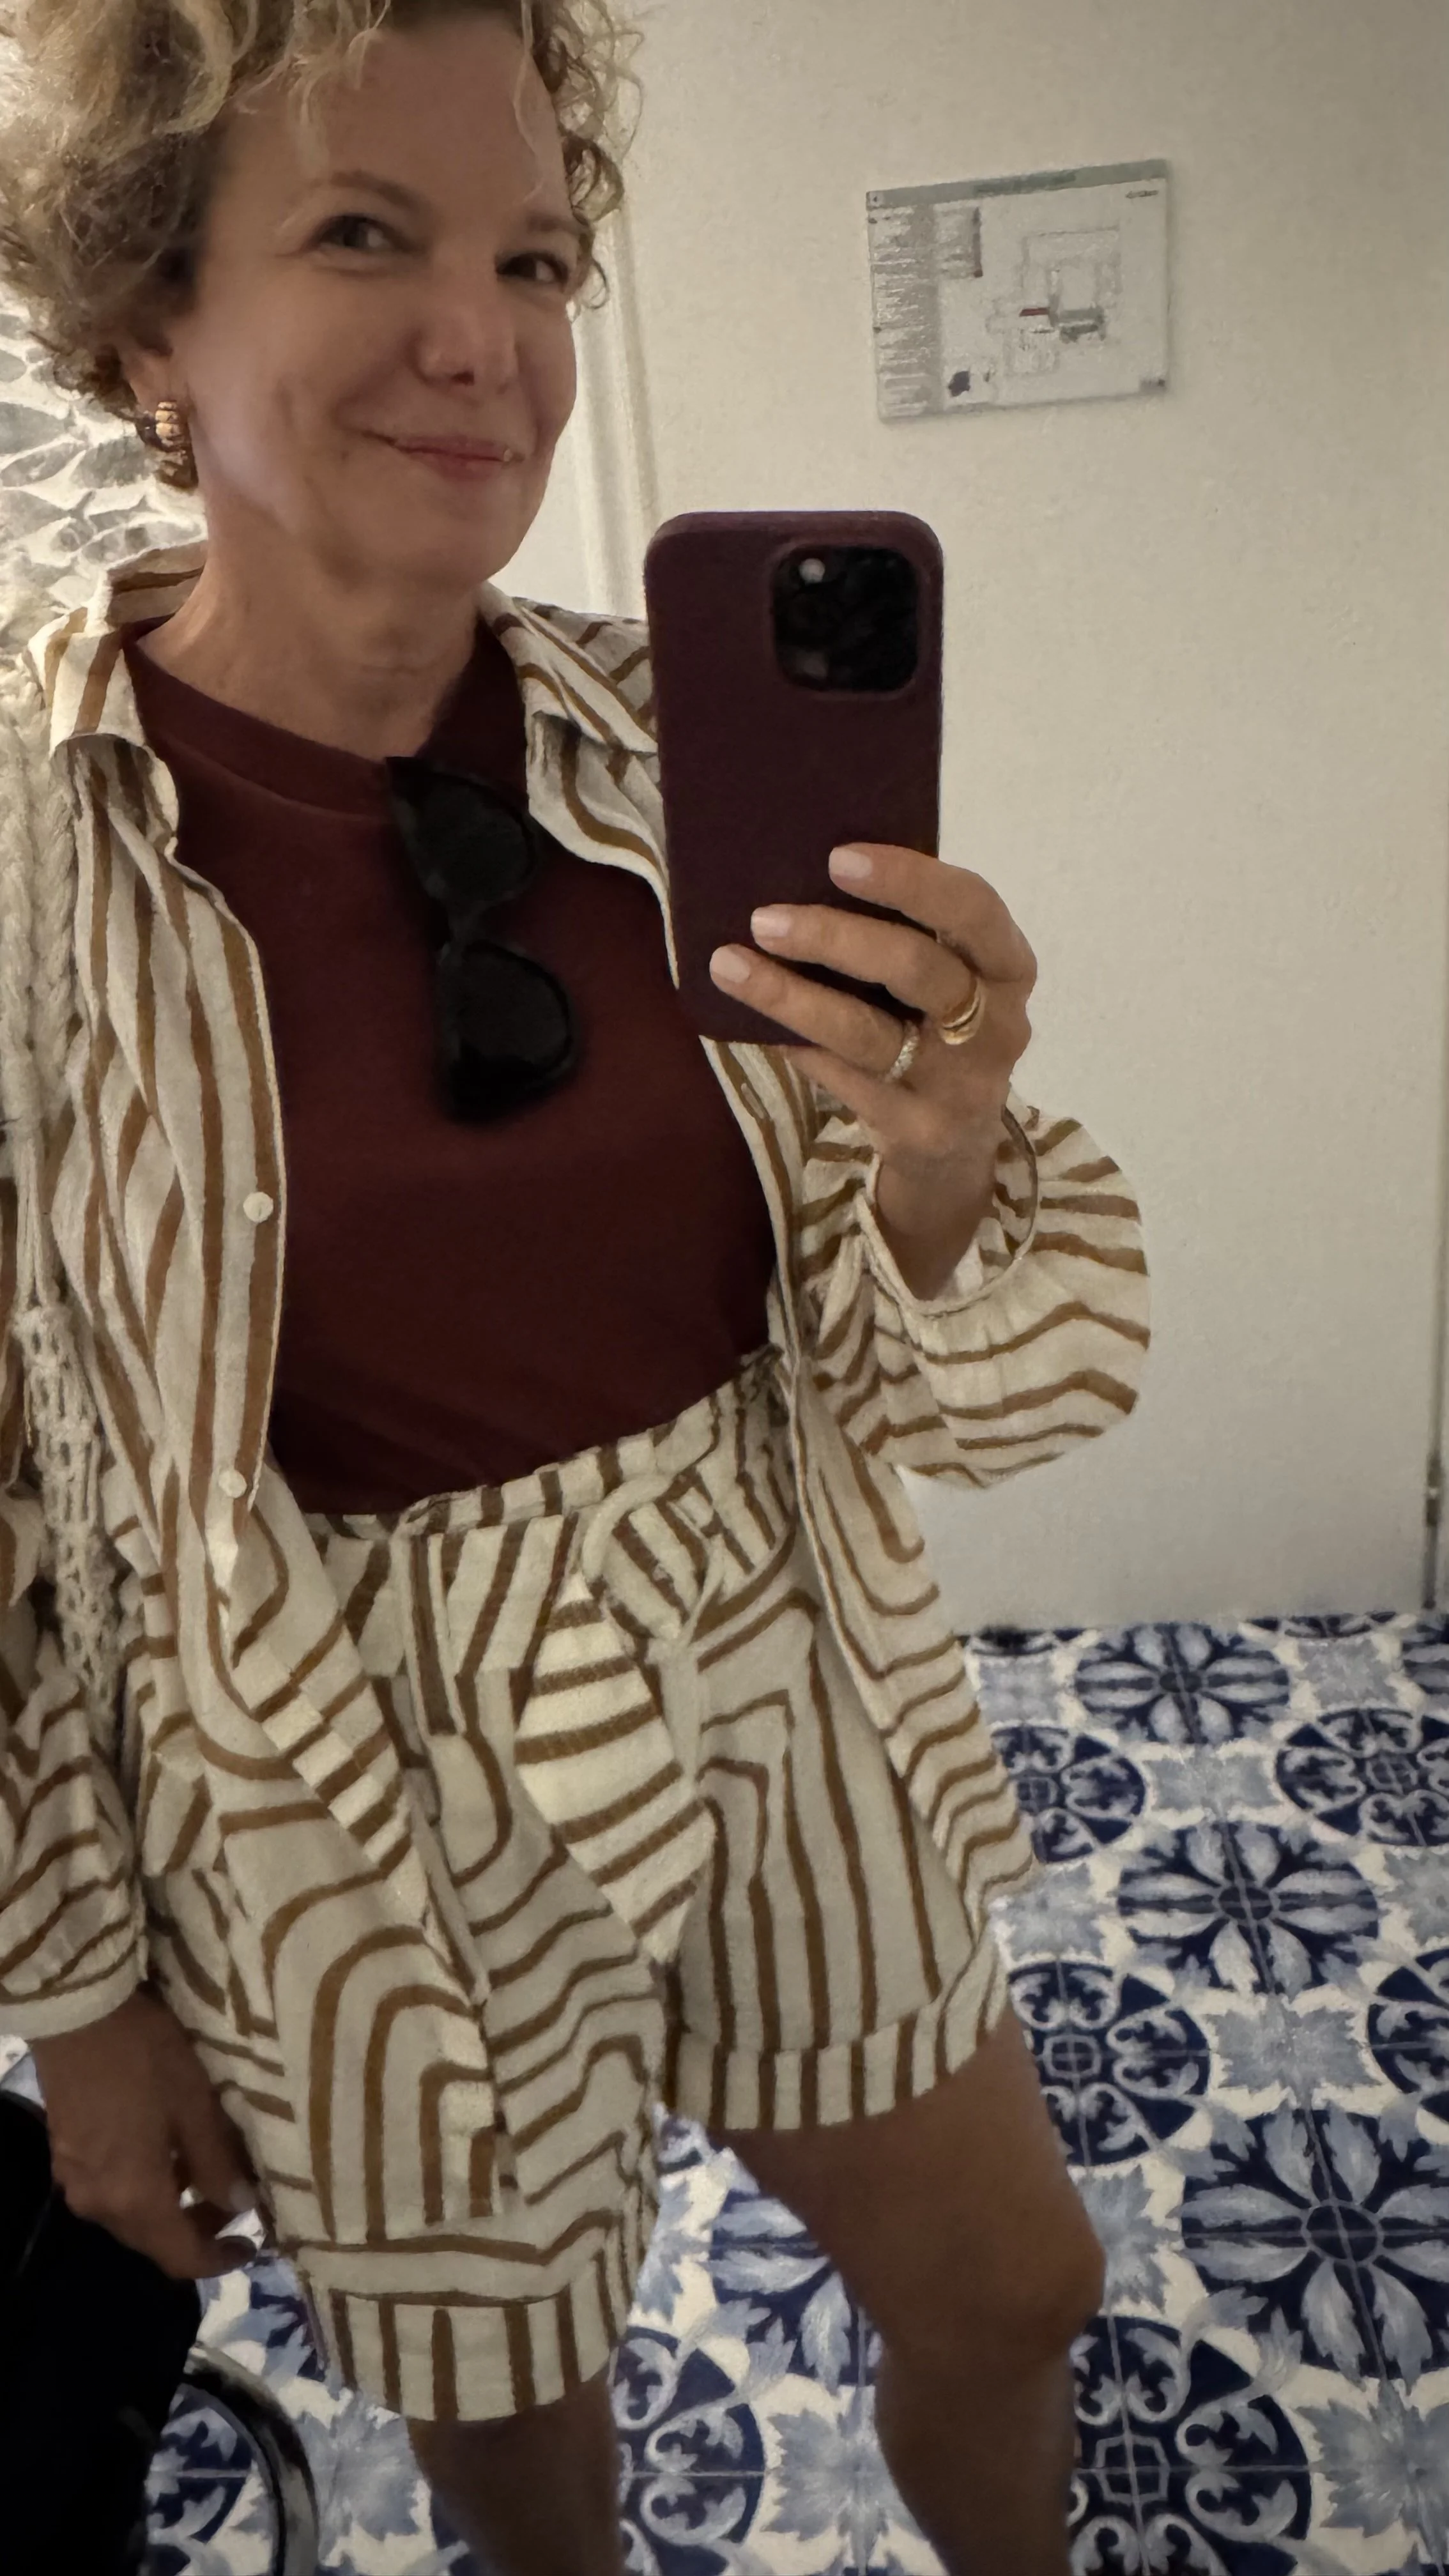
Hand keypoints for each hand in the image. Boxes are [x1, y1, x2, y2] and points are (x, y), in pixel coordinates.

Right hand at [29, 1986, 259, 2279]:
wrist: (78, 2012)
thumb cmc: (146, 2057)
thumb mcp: (196, 2105)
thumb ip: (218, 2161)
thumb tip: (242, 2205)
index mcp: (134, 2198)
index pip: (179, 2258)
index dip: (218, 2260)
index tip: (251, 2243)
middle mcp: (99, 2203)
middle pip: (153, 2240)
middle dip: (196, 2229)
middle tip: (235, 2199)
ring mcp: (76, 2180)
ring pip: (131, 2215)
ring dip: (171, 2206)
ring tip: (208, 2170)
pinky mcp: (66, 2154)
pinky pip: (111, 2190)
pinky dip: (145, 2186)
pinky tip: (166, 2151)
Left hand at [710, 844, 1035, 1293]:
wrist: (957, 1143)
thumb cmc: (937, 1027)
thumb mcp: (949, 974)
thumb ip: (909, 929)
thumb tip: (804, 871)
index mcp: (1008, 965)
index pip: (971, 907)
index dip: (908, 879)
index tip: (838, 858)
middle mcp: (998, 1026)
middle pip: (916, 968)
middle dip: (834, 937)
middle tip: (764, 920)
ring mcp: (959, 1085)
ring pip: (867, 1033)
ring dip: (791, 996)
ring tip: (730, 965)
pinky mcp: (917, 1129)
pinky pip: (842, 1078)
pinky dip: (794, 1043)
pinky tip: (751, 1020)